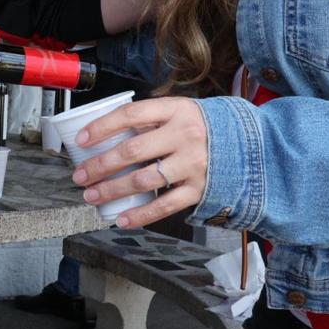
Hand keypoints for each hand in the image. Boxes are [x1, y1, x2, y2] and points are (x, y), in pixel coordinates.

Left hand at [70, 97, 208, 227]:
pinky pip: (165, 206)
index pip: (131, 115)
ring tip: (92, 195)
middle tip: (80, 175)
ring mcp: (193, 164)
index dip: (102, 127)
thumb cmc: (202, 126)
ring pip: (143, 180)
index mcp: (176, 111)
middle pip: (132, 151)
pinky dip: (140, 215)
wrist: (248, 144)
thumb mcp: (179, 111)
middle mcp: (185, 136)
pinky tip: (121, 218)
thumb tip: (106, 133)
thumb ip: (150, 119)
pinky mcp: (199, 189)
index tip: (81, 140)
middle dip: (100, 165)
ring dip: (112, 190)